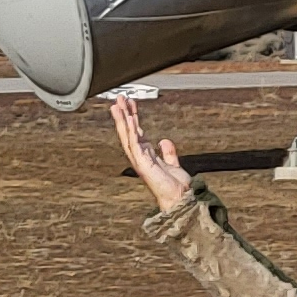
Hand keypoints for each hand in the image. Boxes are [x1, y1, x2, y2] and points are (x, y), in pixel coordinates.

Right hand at [110, 93, 192, 212]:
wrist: (179, 198)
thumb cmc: (175, 185)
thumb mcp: (172, 163)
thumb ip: (169, 152)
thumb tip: (164, 141)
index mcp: (146, 155)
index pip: (137, 132)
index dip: (133, 117)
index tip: (130, 104)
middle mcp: (140, 157)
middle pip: (128, 132)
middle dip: (123, 115)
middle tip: (119, 99)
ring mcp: (140, 160)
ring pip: (127, 136)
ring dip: (123, 120)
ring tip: (118, 105)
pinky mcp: (143, 164)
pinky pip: (135, 144)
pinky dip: (132, 131)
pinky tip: (130, 119)